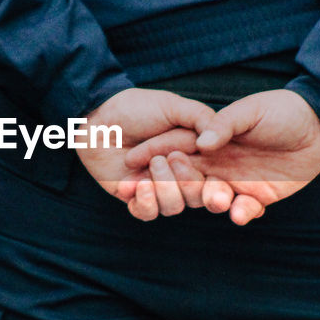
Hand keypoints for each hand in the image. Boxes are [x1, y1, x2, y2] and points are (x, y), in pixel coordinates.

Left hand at [76, 88, 214, 220]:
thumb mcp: (175, 106)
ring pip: (174, 206)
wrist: (101, 116)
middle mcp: (180, 177)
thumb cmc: (139, 108)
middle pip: (197, 198)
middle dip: (189, 182)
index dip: (218, 188)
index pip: (217, 182)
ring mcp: (158, 189)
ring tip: (153, 163)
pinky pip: (147, 212)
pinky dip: (145, 201)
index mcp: (197, 158)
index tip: (215, 181)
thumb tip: (218, 141)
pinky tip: (137, 183)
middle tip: (173, 158)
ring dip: (165, 186)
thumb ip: (202, 118)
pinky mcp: (135, 197)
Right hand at [127, 89, 319, 224]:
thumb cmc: (281, 110)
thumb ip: (224, 124)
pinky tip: (240, 212)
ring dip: (209, 201)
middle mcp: (217, 163)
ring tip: (216, 199)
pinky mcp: (258, 196)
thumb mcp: (251, 110)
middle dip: (171, 187)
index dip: (153, 158)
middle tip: (163, 190)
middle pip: (186, 179)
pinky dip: (240, 213)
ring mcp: (236, 181)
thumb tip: (202, 142)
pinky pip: (243, 209)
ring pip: (211, 197)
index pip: (174, 150)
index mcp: (209, 140)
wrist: (319, 126)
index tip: (132, 166)